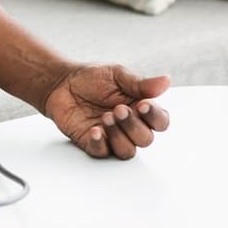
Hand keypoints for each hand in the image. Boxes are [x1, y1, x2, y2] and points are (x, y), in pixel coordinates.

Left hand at [44, 64, 170, 159]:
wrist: (61, 83)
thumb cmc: (91, 78)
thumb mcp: (116, 75)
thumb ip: (140, 83)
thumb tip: (166, 81)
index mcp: (140, 109)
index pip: (160, 121)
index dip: (155, 117)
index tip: (143, 105)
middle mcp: (129, 126)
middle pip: (145, 139)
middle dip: (133, 125)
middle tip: (118, 109)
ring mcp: (112, 137)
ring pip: (127, 151)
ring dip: (119, 136)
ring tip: (105, 117)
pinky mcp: (93, 143)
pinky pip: (102, 153)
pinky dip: (100, 144)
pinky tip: (95, 130)